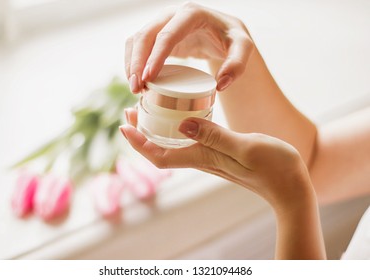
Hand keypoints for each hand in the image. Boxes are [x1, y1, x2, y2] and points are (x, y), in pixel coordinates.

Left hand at [120, 108, 312, 210]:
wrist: (290, 186)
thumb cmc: (274, 168)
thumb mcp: (246, 147)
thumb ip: (215, 136)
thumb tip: (182, 125)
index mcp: (203, 158)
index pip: (160, 156)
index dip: (139, 143)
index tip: (124, 126)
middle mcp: (202, 159)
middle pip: (161, 150)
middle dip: (142, 134)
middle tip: (129, 112)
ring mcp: (210, 158)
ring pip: (173, 145)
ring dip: (157, 130)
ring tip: (148, 111)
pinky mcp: (220, 153)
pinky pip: (190, 142)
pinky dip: (178, 129)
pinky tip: (182, 118)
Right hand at [125, 2, 253, 92]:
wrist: (222, 31)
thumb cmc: (231, 38)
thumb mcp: (243, 47)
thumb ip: (237, 64)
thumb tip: (221, 85)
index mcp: (191, 14)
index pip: (168, 34)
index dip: (155, 56)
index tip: (148, 77)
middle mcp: (172, 15)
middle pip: (146, 36)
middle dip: (137, 62)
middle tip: (137, 88)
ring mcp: (162, 24)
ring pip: (137, 40)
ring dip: (132, 64)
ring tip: (136, 88)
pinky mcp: (157, 36)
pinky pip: (138, 47)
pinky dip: (134, 63)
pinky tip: (138, 81)